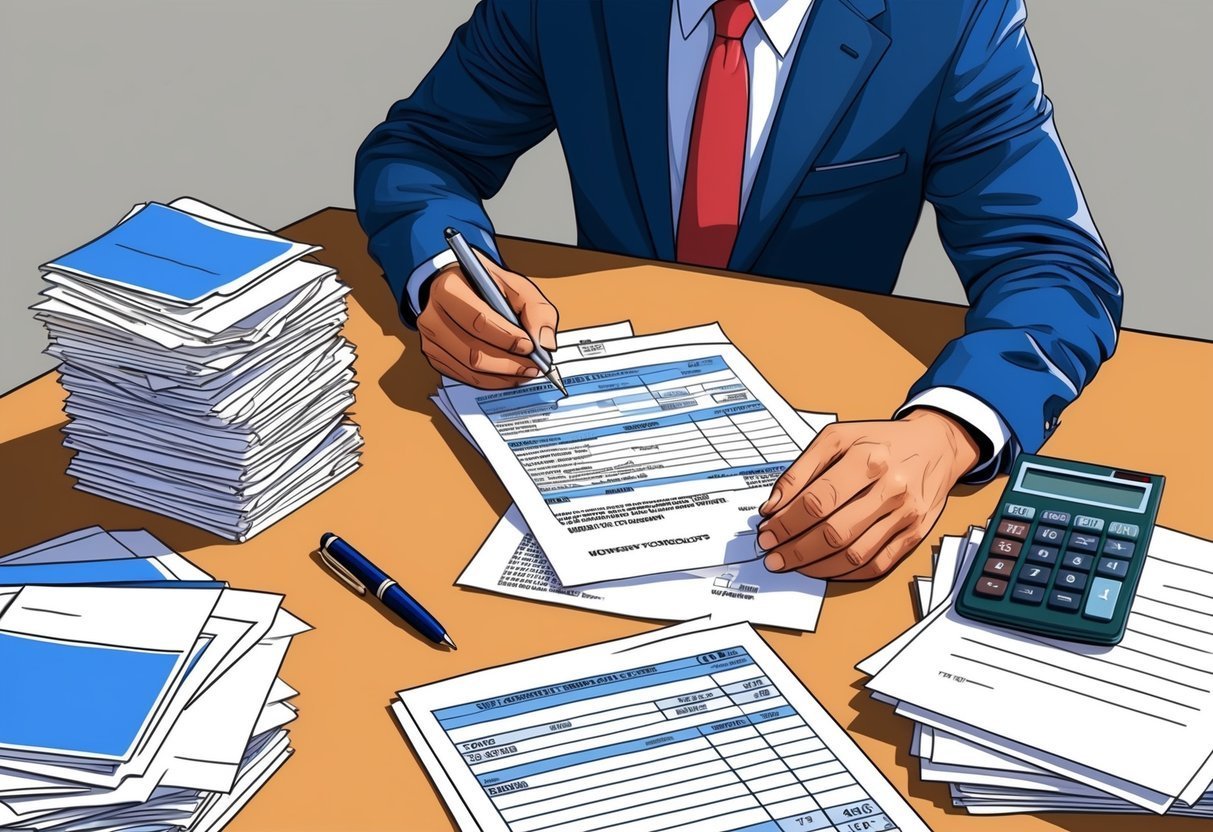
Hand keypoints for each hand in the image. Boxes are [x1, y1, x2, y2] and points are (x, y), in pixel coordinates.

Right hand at [416, 250, 558, 387]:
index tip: (530, 346)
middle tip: (535, 366)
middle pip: (472, 352)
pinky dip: (492, 381)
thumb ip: (536, 310)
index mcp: (448, 290)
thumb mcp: (515, 285)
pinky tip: (510, 375)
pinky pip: (466, 378)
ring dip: (503, 376)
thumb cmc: (486, 286)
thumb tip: (545, 344)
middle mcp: (432, 317)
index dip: (507, 338)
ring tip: (527, 372)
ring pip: (470, 370)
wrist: (457, 287)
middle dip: (509, 364)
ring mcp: (431, 341)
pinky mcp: (435, 358)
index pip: (478, 321)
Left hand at [756, 410, 979, 579]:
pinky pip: (877, 565)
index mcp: (868, 458)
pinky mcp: (915, 534)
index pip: (818, 501)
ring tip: (793, 564)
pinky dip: (846, 573)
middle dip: (796, 550)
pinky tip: (824, 568)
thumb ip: (801, 470)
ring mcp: (906, 515)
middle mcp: (892, 488)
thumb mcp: (837, 439)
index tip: (767, 532)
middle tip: (773, 555)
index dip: (787, 522)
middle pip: (834, 533)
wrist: (936, 446)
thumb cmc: (880, 442)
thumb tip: (773, 506)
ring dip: (817, 566)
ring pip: (855, 555)